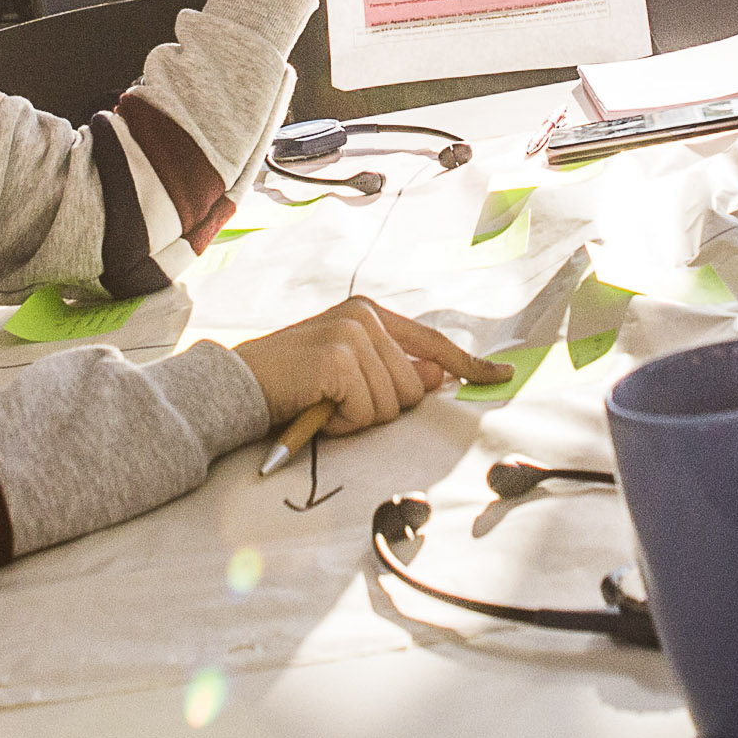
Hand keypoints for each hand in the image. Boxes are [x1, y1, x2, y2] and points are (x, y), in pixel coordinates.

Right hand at [234, 296, 489, 434]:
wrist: (237, 385)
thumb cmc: (292, 384)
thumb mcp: (348, 374)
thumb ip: (393, 370)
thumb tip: (439, 376)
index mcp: (369, 314)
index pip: (431, 342)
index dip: (467, 364)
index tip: (501, 376)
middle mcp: (364, 316)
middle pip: (414, 387)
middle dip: (380, 409)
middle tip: (337, 404)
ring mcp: (352, 334)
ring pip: (393, 403)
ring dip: (358, 418)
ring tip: (324, 405)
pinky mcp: (339, 359)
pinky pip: (367, 411)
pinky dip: (342, 423)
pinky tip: (316, 409)